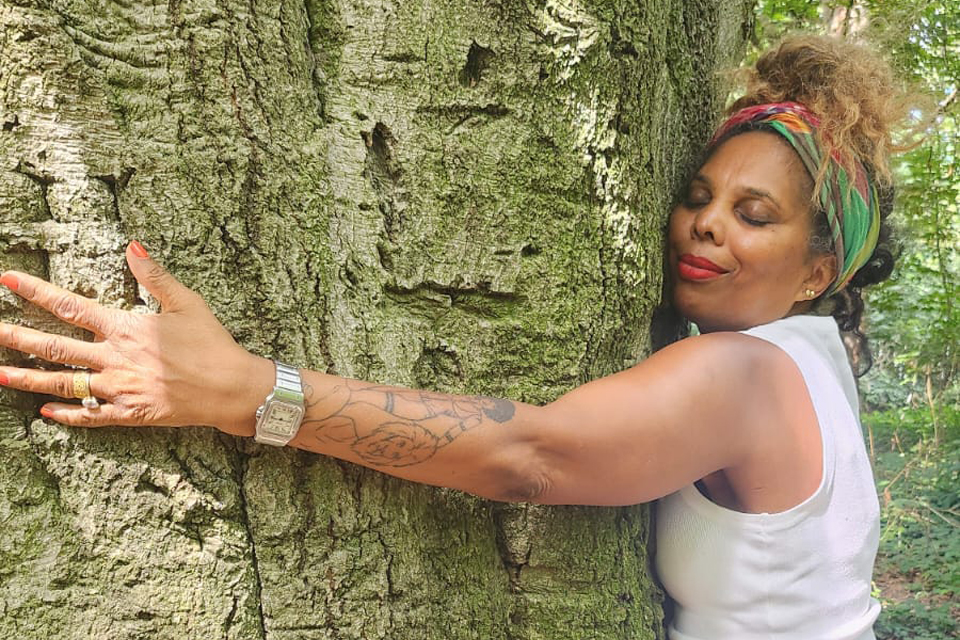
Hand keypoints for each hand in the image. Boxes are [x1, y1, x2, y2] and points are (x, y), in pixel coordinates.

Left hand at [0, 242, 272, 435]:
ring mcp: (118, 388)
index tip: (7, 280)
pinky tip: (45, 414)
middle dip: (15, 338)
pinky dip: (65, 416)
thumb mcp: (188, 303)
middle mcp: (114, 358)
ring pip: (62, 384)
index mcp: (125, 328)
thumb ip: (155, 276)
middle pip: (54, 347)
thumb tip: (131, 246)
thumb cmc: (213, 344)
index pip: (70, 306)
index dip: (36, 292)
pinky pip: (89, 416)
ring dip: (26, 379)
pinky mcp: (129, 413)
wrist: (232, 388)